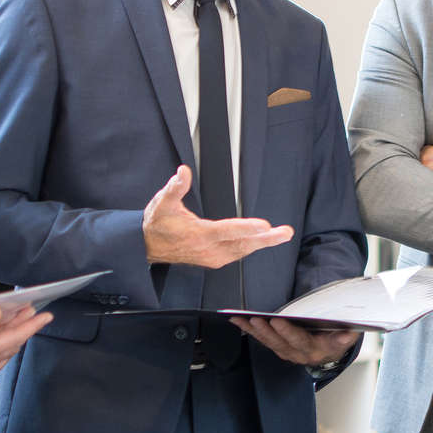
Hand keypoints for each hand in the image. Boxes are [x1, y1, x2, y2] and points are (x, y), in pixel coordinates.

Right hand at [143, 165, 293, 266]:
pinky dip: (251, 247)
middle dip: (266, 239)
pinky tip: (261, 241)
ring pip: (242, 251)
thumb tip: (183, 172)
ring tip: (280, 235)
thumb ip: (175, 187)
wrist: (148, 246)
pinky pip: (237, 254)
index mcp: (198, 234)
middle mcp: (208, 249)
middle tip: (284, 233)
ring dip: (262, 243)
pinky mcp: (213, 260)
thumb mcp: (162, 202)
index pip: (227, 231)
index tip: (265, 226)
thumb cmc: (157, 223)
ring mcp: (212, 257)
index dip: (247, 228)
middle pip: (242, 244)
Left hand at [229, 315, 358, 367]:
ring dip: (254, 331)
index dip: (288, 332)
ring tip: (242, 318)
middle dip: (267, 330)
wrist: (332, 350)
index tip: (277, 321)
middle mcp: (300, 354)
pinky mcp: (279, 348)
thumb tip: (347, 335)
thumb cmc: (338, 336)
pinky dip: (250, 330)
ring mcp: (288, 352)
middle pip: (281, 343)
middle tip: (256, 318)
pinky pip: (263, 340)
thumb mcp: (347, 336)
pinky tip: (237, 320)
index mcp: (317, 350)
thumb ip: (345, 337)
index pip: (300, 341)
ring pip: (269, 342)